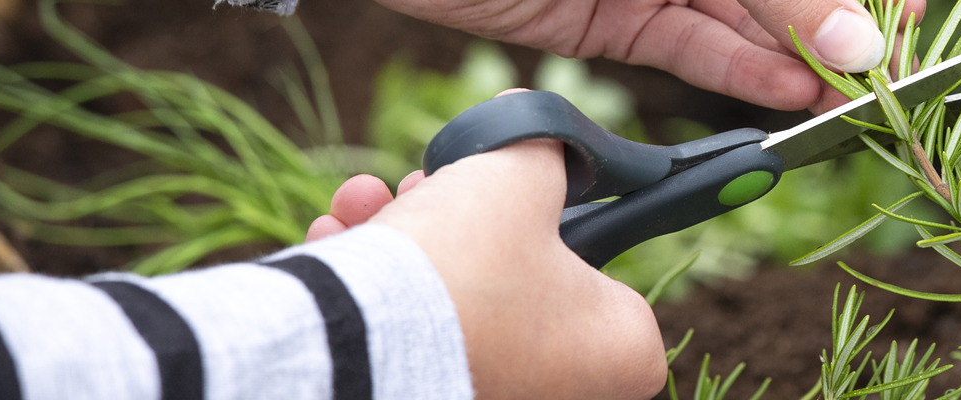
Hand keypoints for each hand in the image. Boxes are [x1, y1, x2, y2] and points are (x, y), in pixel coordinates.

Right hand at [308, 91, 662, 398]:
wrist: (356, 339)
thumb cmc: (464, 261)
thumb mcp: (519, 177)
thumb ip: (540, 147)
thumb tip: (530, 120)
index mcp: (620, 349)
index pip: (618, 277)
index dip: (575, 222)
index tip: (536, 191)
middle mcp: (568, 388)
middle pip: (526, 278)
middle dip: (469, 218)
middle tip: (436, 182)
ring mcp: (500, 394)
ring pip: (463, 299)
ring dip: (410, 235)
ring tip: (377, 198)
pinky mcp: (431, 393)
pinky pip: (417, 329)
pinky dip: (377, 281)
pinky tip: (340, 235)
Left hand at [376, 0, 922, 112]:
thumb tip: (854, 39)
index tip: (913, 19)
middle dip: (830, 26)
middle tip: (885, 76)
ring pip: (739, 17)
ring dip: (793, 57)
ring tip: (845, 99)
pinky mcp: (608, 15)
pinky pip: (689, 44)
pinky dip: (736, 70)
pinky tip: (788, 93)